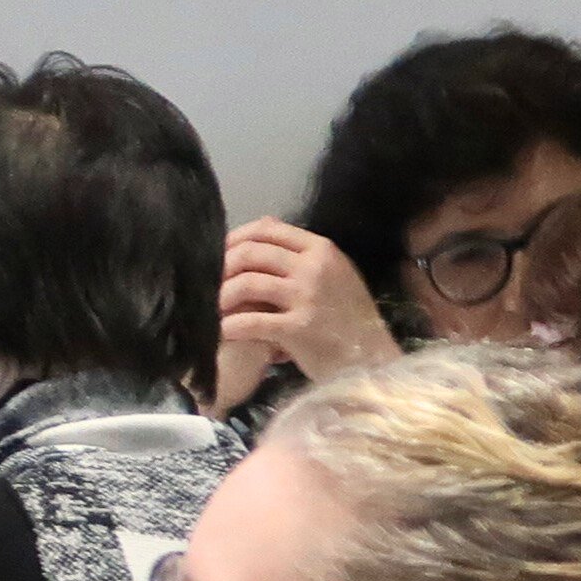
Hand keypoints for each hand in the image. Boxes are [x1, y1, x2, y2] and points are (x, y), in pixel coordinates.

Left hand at [215, 222, 398, 410]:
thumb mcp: (334, 273)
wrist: (372, 356)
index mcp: (321, 249)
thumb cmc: (348, 316)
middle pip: (251, 253)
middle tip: (207, 283)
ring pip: (246, 284)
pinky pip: (250, 322)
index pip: (267, 230)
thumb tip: (264, 224)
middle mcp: (314, 267)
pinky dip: (229, 326)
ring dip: (221, 297)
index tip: (217, 253)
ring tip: (212, 309)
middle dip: (221, 267)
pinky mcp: (298, 328)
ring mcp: (307, 297)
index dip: (234, 239)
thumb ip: (301, 252)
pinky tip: (221, 332)